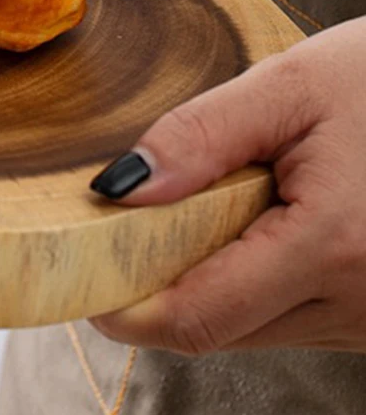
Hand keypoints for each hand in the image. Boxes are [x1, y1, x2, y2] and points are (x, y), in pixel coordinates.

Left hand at [89, 16, 365, 353]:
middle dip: (161, 282)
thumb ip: (199, 138)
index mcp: (334, 248)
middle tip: (136, 217)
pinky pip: (291, 316)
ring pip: (252, 327)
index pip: (196, 317)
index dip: (124, 307)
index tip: (78, 276)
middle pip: (216, 328)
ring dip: (212, 279)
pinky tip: (266, 218)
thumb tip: (116, 191)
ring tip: (227, 198)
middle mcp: (363, 304)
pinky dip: (256, 279)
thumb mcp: (290, 86)